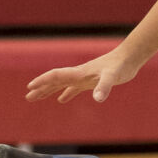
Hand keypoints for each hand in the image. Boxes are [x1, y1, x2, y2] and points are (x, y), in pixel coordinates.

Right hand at [26, 47, 141, 103]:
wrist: (130, 57)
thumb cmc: (121, 66)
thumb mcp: (112, 77)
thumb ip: (104, 87)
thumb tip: (98, 99)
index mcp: (79, 73)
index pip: (56, 76)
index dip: (43, 81)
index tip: (30, 88)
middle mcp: (78, 74)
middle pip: (54, 81)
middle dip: (41, 88)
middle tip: (28, 97)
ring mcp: (84, 77)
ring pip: (61, 84)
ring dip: (49, 91)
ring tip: (37, 97)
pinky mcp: (91, 81)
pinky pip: (74, 88)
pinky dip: (66, 94)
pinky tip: (62, 100)